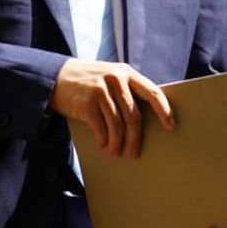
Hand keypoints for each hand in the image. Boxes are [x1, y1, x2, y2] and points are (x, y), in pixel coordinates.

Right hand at [51, 59, 174, 157]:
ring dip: (118, 144)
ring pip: (118, 126)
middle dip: (136, 138)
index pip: (152, 92)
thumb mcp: (110, 77)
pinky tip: (103, 146)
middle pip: (134, 116)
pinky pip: (101, 129)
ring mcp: (101, 90)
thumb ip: (126, 90)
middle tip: (135, 154)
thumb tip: (145, 121)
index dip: (164, 111)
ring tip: (117, 153)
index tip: (170, 126)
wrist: (56, 77)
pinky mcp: (87, 103)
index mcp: (126, 73)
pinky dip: (104, 141)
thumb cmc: (89, 83)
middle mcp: (116, 79)